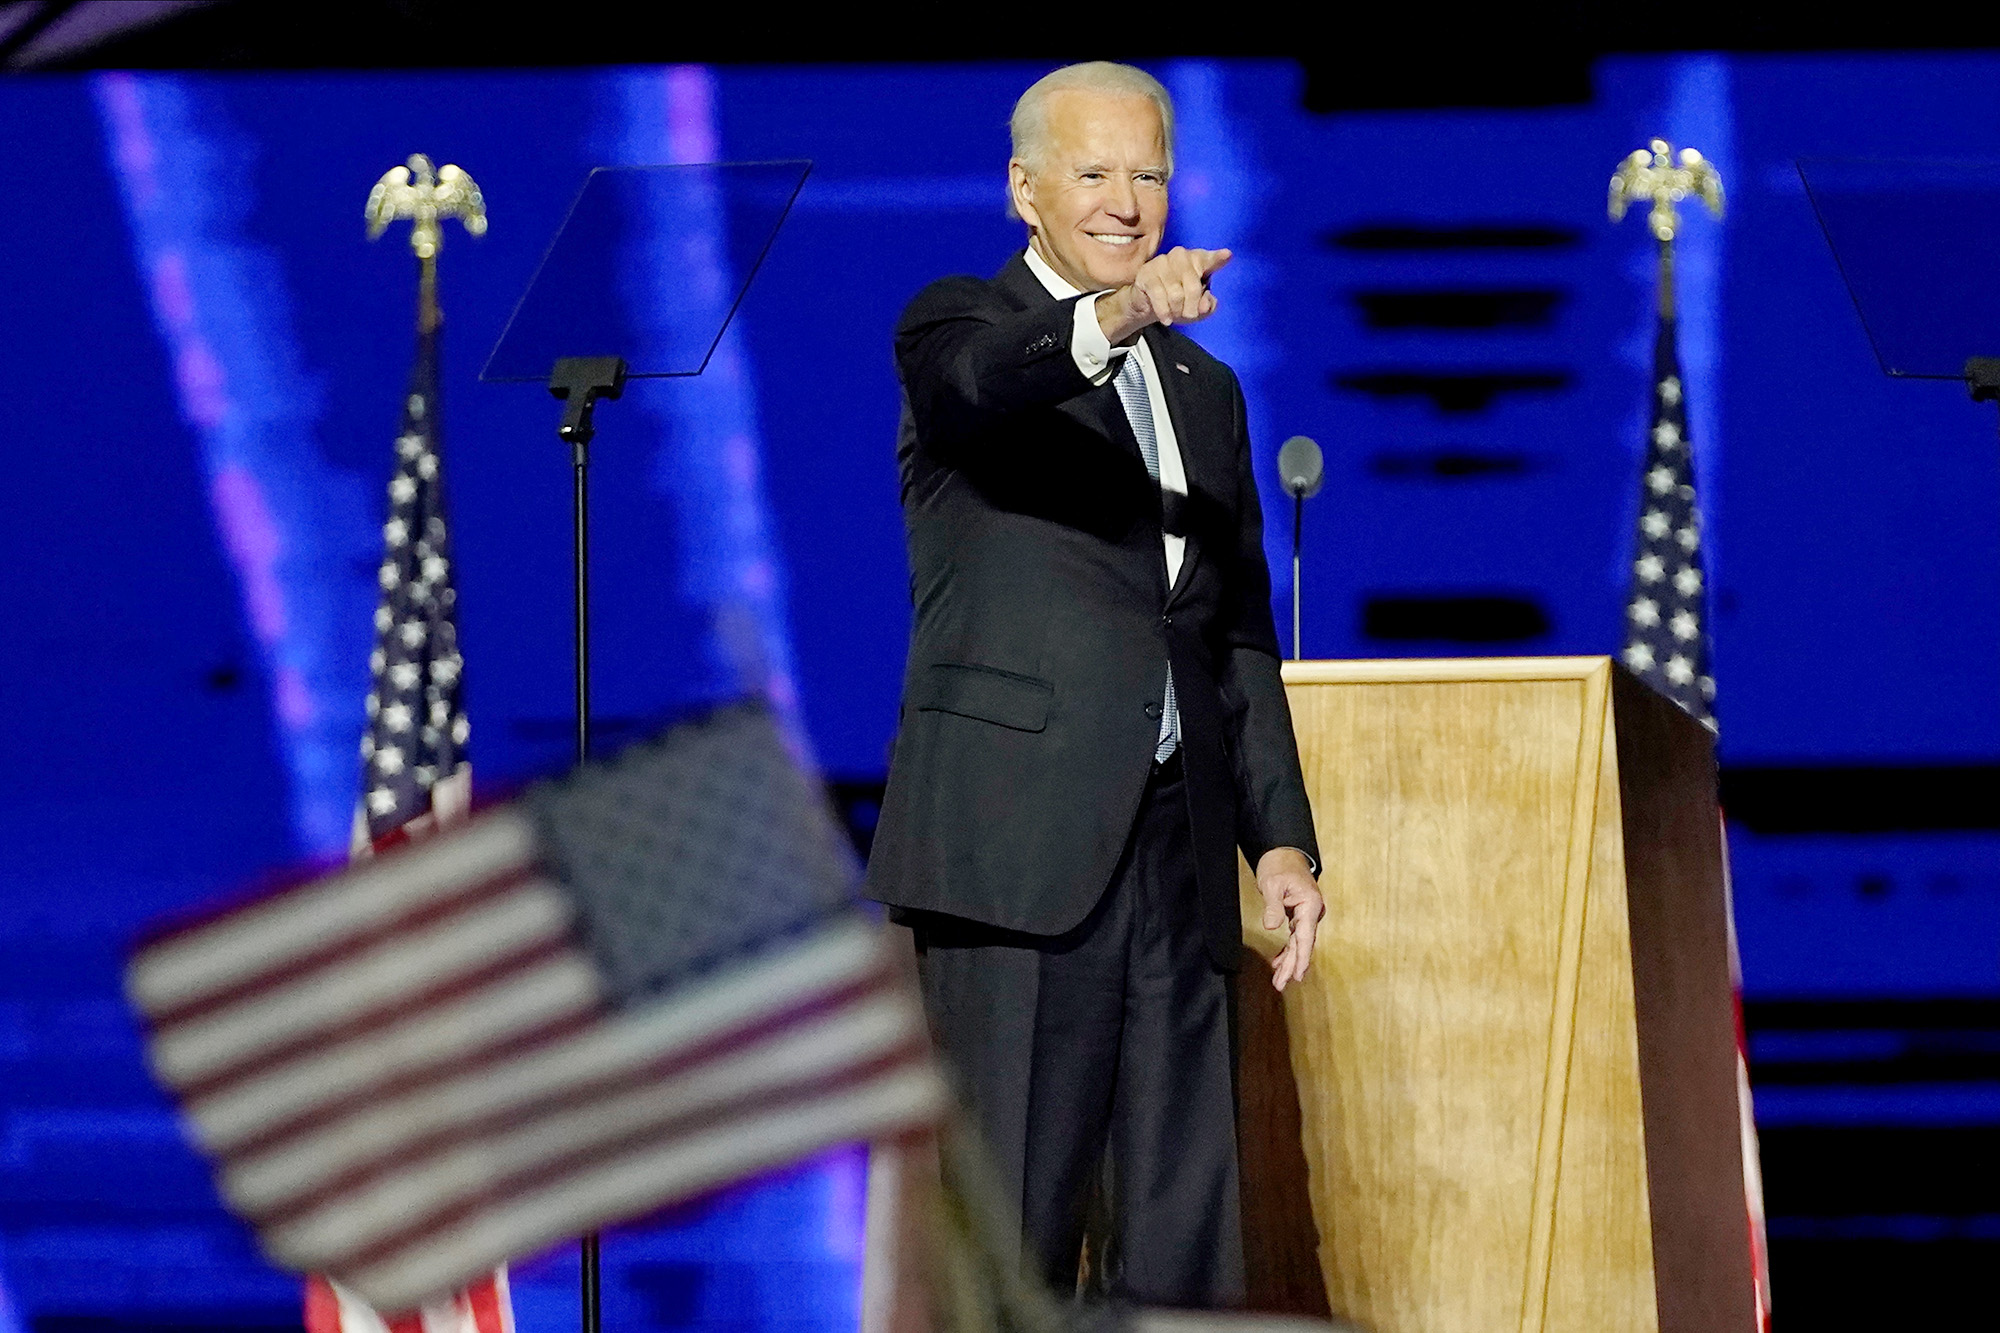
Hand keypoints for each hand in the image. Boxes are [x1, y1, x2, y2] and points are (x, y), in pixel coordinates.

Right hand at [1098, 246, 1231, 342]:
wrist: (1148, 303)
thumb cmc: (1178, 301)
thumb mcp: (1198, 308)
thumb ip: (1208, 306)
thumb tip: (1205, 305)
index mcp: (1198, 260)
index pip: (1209, 260)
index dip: (1218, 258)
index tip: (1227, 255)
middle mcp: (1181, 256)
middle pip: (1193, 287)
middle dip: (1192, 308)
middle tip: (1189, 315)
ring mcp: (1163, 262)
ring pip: (1176, 294)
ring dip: (1176, 311)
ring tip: (1175, 314)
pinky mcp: (1147, 273)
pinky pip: (1159, 296)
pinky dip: (1164, 312)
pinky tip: (1166, 319)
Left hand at [1255, 847, 1323, 992]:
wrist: (1284, 853)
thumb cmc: (1280, 865)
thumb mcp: (1272, 884)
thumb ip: (1273, 907)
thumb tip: (1272, 926)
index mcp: (1309, 904)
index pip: (1306, 937)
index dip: (1301, 958)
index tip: (1298, 975)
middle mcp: (1311, 912)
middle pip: (1303, 944)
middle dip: (1292, 965)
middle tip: (1282, 984)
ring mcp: (1306, 914)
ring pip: (1299, 943)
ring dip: (1289, 961)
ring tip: (1279, 980)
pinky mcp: (1298, 914)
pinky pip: (1295, 937)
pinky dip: (1287, 950)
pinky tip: (1278, 962)